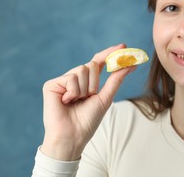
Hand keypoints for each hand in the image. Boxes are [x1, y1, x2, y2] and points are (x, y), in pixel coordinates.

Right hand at [40, 44, 134, 160]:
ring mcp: (63, 80)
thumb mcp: (105, 97)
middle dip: (95, 82)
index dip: (110, 53)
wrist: (73, 136)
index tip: (124, 46)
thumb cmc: (88, 120)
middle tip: (89, 96)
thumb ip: (116, 79)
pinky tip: (66, 101)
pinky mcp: (51, 84)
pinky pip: (71, 77)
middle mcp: (75, 78)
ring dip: (85, 89)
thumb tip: (131, 64)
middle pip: (92, 64)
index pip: (99, 61)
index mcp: (87, 81)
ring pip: (82, 69)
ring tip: (77, 101)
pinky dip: (74, 91)